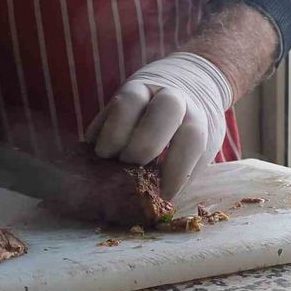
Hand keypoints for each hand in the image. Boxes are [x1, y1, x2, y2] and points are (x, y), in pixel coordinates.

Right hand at [86, 52, 232, 198]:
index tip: (162, 195)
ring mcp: (145, 91)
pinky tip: (93, 153)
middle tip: (131, 169)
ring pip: (129, 102)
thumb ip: (179, 170)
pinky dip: (97, 133)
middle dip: (145, 144)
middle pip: (164, 110)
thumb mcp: (197, 149)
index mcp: (197, 117)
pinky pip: (105, 110)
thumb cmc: (188, 131)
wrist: (186, 85)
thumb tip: (155, 205)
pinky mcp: (120, 93)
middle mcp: (173, 98)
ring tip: (105, 158)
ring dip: (114, 134)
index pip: (192, 139)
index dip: (176, 170)